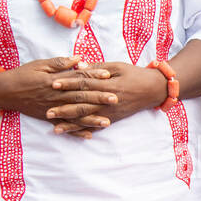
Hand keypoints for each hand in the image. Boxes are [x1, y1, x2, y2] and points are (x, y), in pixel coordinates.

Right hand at [0, 56, 117, 137]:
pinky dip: (76, 132)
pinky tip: (89, 135)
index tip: (109, 75)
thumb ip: (60, 63)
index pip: (78, 77)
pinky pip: (65, 127)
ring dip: (92, 119)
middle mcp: (56, 96)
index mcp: (56, 81)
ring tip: (107, 121)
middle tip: (116, 98)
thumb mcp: (41, 64)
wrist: (6, 91)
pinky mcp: (49, 118)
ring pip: (75, 115)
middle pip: (81, 97)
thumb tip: (79, 59)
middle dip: (99, 98)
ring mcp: (53, 109)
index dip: (94, 75)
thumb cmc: (24, 74)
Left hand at [45, 61, 166, 137]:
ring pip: (87, 119)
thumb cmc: (134, 74)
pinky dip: (84, 131)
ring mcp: (110, 112)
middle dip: (64, 108)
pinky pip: (96, 127)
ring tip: (55, 128)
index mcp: (108, 84)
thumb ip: (98, 68)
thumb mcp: (117, 66)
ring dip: (71, 124)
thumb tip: (79, 66)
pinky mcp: (113, 119)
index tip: (53, 83)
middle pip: (82, 104)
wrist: (153, 89)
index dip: (68, 83)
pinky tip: (73, 134)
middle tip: (47, 110)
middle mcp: (108, 100)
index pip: (84, 83)